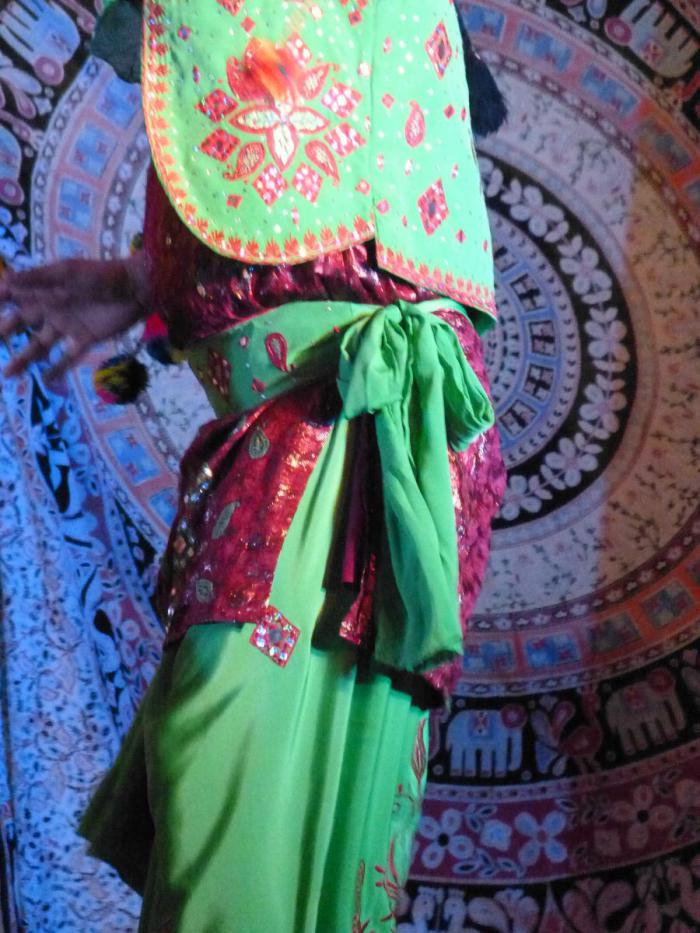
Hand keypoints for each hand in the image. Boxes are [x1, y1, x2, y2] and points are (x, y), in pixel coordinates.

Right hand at [0, 253, 150, 379]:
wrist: (136, 289)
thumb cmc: (101, 275)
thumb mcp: (68, 273)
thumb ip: (38, 278)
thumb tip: (6, 282)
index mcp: (43, 289)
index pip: (11, 295)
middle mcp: (50, 308)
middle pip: (19, 323)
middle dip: (1, 333)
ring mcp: (67, 325)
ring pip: (39, 345)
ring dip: (24, 359)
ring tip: (7, 374)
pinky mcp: (85, 339)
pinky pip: (67, 357)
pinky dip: (57, 369)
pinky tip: (45, 380)